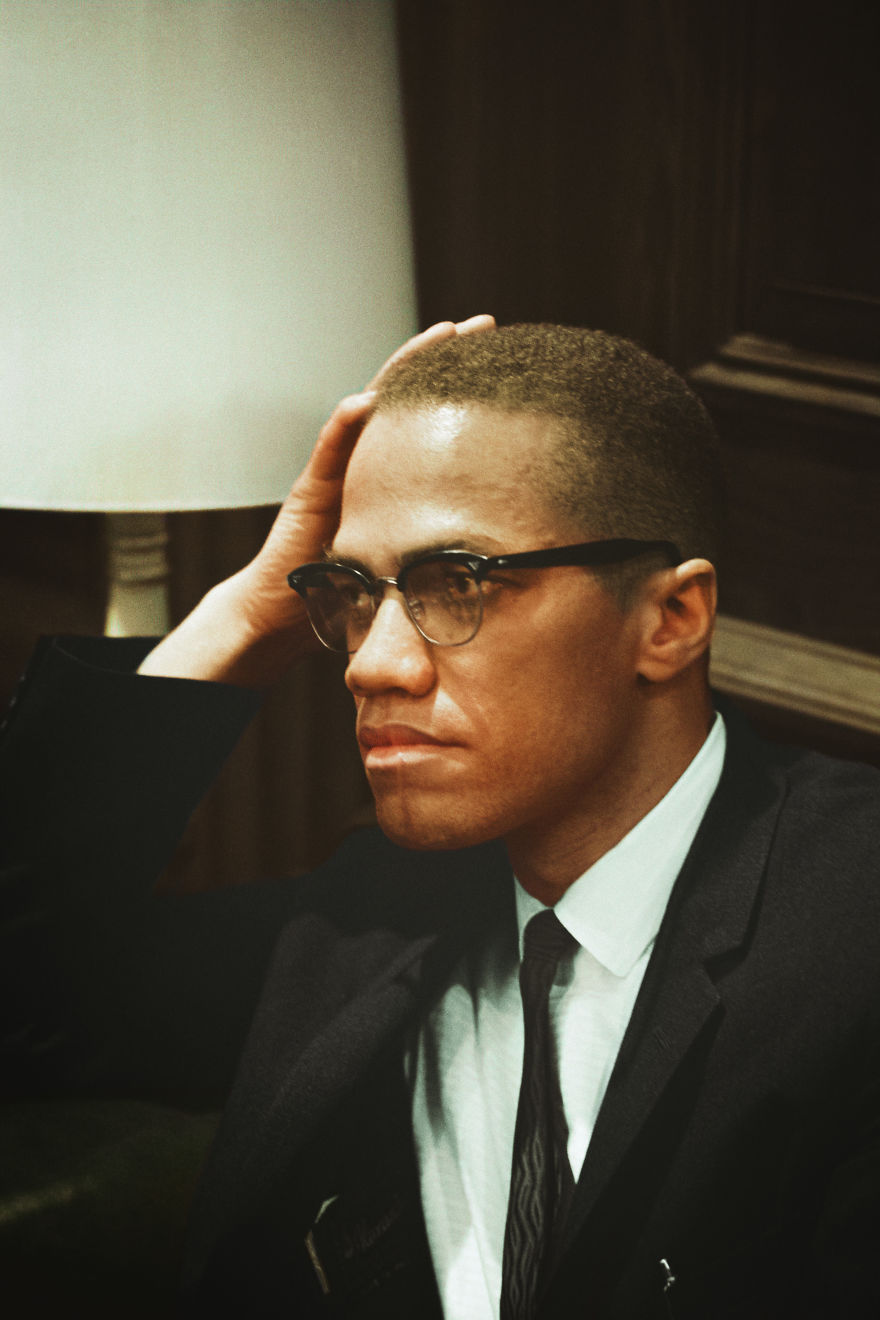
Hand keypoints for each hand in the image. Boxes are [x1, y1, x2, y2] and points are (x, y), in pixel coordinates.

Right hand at [139, 315, 495, 684]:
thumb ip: (438, 538)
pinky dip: (344, 423)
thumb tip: (500, 546)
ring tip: (437, 337)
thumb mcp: (407, 555)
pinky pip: (328, 450)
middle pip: (405, 394)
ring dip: (401, 370)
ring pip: (369, 406)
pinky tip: (364, 400)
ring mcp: (334, 469)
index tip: (500, 355)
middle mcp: (362, 459)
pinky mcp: (309, 490)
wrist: (285, 612)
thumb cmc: (347, 588)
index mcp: (388, 471)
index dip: (460, 384)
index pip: (428, 414)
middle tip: (483, 324)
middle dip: (443, 356)